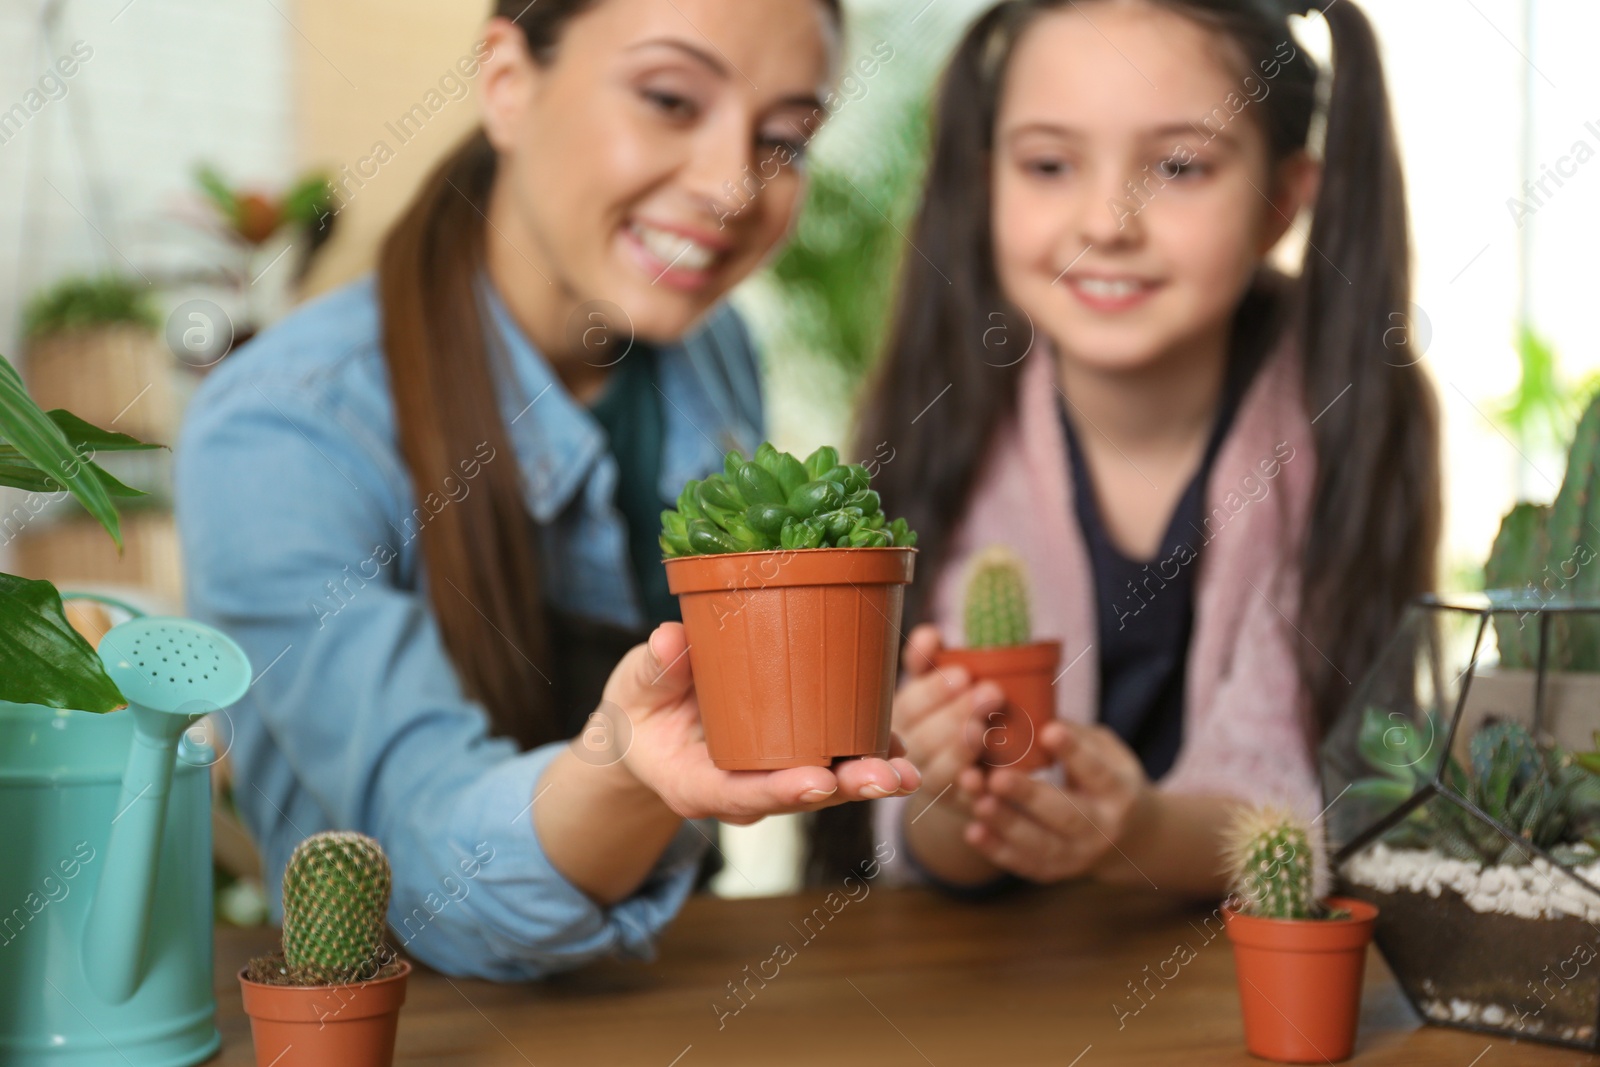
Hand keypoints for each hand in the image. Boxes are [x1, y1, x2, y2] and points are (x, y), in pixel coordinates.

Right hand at [611, 623, 920, 824]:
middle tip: (888, 778)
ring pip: (825, 786)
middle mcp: (740, 791)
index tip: (818, 782)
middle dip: (846, 789)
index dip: (781, 790)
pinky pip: (833, 759)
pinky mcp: (792, 757)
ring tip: (909, 770)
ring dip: (869, 778)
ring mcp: (770, 777)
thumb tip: (670, 640)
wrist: (651, 727)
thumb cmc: (641, 707)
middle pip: (798, 799)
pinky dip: (867, 753)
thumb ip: (654, 668)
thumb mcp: (633, 687)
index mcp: (695, 783)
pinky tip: (904, 744)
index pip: (740, 794)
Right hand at [893, 624, 1004, 807]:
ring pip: (936, 772)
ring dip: (960, 750)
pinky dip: (971, 792)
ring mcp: (925, 785)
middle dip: (955, 715)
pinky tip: (985, 777)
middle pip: (922, 738)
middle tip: (990, 693)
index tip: (963, 673)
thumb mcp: (933, 688)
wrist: (954, 777)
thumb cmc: (943, 716)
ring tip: (984, 729)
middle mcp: (903, 756)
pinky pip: (959, 803)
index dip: (933, 691)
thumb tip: (929, 634)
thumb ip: (928, 662)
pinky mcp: (951, 807)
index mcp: (896, 721)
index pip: (909, 705)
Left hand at [956, 721, 1153, 882]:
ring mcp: (1077, 856)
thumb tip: (1034, 711)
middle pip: (1065, 815)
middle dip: (1029, 796)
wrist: (1126, 838)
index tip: (1050, 731)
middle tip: (998, 776)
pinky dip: (996, 850)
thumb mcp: (1106, 751)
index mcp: (1118, 792)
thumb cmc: (1105, 778)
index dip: (1075, 752)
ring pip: (1039, 844)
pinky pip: (1022, 863)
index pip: (1096, 772)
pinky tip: (973, 831)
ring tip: (979, 801)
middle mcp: (1101, 829)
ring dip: (1006, 823)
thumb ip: (1075, 735)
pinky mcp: (1052, 871)